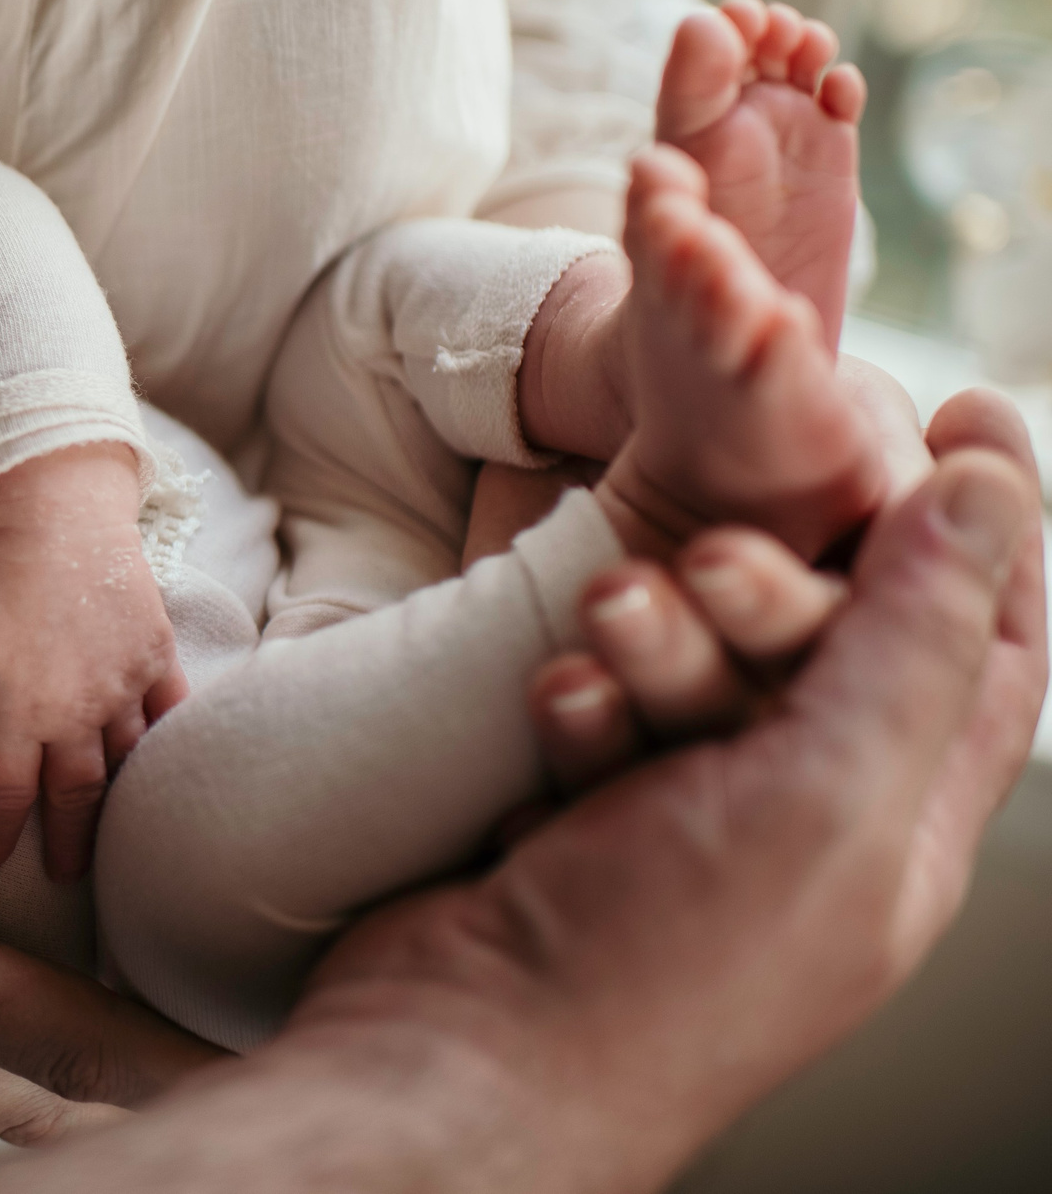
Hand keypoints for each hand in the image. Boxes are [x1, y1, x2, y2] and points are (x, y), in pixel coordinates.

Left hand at [0, 445, 189, 878]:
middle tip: (64, 878)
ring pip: (124, 766)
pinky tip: (165, 772)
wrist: (50, 508)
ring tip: (113, 838)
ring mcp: (124, 685)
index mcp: (18, 714)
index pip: (4, 797)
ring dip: (117, 808)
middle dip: (67, 844)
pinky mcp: (155, 652)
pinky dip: (167, 750)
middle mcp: (77, 712)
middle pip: (74, 797)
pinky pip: (169, 716)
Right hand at [312, 390, 1041, 1189]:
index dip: (998, 529)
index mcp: (906, 827)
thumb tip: (996, 493)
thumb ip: (914, 637)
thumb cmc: (663, 966)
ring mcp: (688, 818)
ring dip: (655, 629)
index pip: (993, 648)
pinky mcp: (580, 811)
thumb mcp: (830, 790)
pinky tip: (556, 711)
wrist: (465, 1056)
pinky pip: (597, 705)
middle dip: (766, 581)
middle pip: (826, 637)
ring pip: (699, 661)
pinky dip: (579, 693)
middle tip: (709, 556)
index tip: (971, 408)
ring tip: (610, 628)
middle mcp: (809, 819)